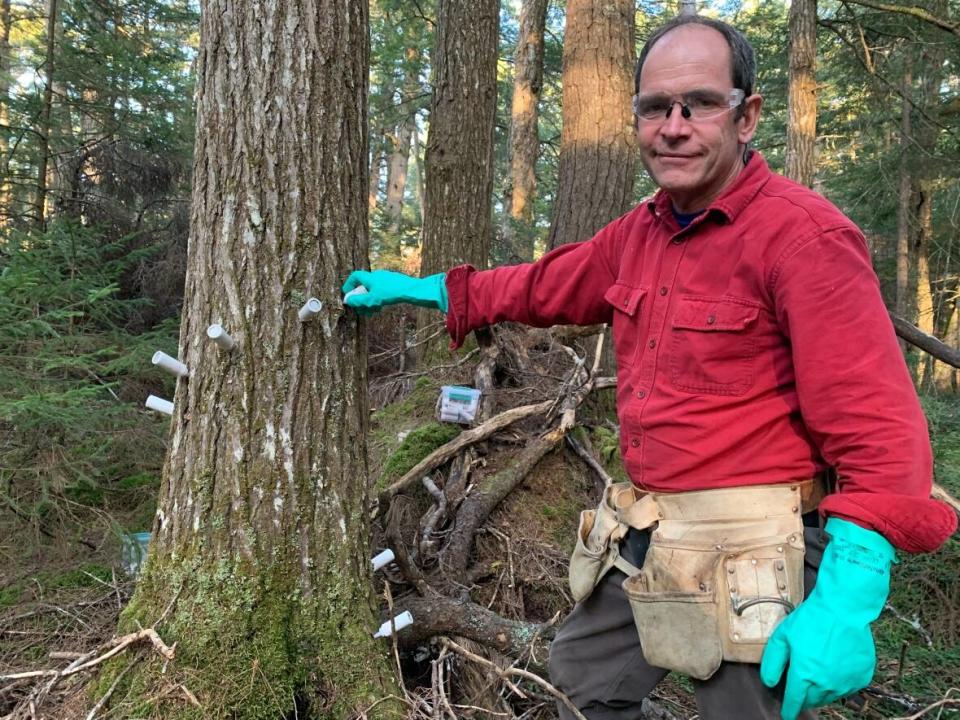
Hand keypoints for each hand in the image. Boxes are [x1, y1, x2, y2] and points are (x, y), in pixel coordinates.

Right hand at [341, 270, 447, 314]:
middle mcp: (378, 276)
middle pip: (364, 286)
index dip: (349, 285)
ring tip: (372, 311)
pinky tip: (380, 308)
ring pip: (373, 291)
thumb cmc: (392, 293)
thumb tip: (348, 301)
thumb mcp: (373, 299)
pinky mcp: (394, 284)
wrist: (413, 290)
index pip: (355, 276)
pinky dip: (378, 300)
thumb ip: (359, 301)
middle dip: (361, 299)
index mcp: (371, 277)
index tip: (348, 295)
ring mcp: (386, 280)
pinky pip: (381, 291)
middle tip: (361, 310)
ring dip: (369, 302)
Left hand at [760, 518, 894, 719]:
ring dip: (821, 690)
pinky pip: (848, 687)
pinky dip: (840, 682)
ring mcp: (846, 682)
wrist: (844, 610)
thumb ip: (772, 663)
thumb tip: (769, 682)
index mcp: (804, 675)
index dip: (788, 709)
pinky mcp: (862, 677)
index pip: (794, 701)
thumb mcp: (782, 637)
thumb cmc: (811, 620)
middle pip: (812, 700)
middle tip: (801, 684)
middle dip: (804, 696)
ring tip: (818, 671)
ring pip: (830, 696)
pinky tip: (835, 666)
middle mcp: (826, 684)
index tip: (786, 714)